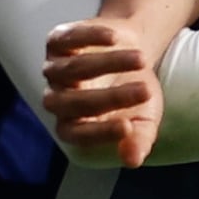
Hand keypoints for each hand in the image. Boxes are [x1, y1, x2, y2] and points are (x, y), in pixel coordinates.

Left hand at [42, 18, 161, 165]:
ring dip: (109, 63)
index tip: (128, 128)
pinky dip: (91, 38)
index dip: (100, 132)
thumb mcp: (144, 119)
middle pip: (72, 102)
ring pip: (73, 69)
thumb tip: (132, 161)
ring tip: (141, 60)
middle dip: (111, 98)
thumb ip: (138, 141)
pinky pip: (69, 39)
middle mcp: (57, 98)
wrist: (133, 50)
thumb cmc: (135, 91)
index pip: (77, 133)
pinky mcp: (58, 41)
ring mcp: (54, 68)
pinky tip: (116, 38)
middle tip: (145, 92)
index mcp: (73, 124)